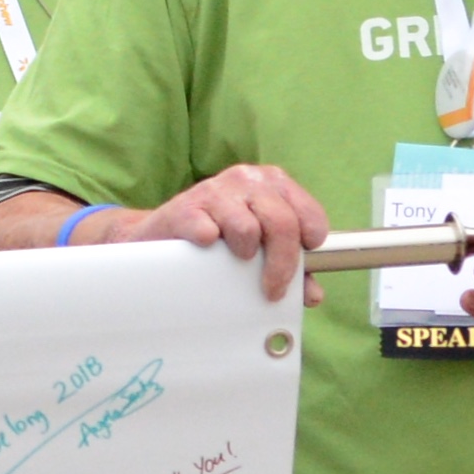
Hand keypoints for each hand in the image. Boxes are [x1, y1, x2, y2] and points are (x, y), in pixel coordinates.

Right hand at [88, 162, 332, 299]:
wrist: (160, 234)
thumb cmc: (219, 239)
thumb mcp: (260, 246)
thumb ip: (292, 267)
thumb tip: (313, 294)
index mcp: (272, 183)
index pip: (307, 211)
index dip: (310, 239)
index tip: (305, 261)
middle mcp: (247, 179)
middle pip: (281, 223)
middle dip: (283, 264)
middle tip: (273, 290)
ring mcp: (214, 191)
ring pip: (247, 228)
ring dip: (245, 254)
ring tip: (237, 260)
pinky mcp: (185, 208)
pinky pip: (207, 231)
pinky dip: (210, 246)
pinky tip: (207, 248)